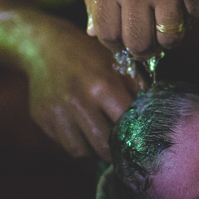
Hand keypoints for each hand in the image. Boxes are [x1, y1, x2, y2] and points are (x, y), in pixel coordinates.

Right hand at [24, 19, 139, 159]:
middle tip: (121, 146)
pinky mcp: (42, 120)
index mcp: (103, 86)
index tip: (140, 138)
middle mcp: (78, 101)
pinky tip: (85, 135)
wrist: (44, 46)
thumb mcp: (117, 63)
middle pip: (104, 146)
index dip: (135, 135)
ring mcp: (57, 113)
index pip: (127, 126)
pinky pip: (65, 146)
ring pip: (83, 152)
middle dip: (115, 150)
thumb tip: (155, 115)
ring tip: (102, 141)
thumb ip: (136, 88)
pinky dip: (78, 146)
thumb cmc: (88, 55)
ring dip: (95, 152)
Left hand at [84, 0, 198, 57]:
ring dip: (166, 40)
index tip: (124, 40)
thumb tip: (93, 32)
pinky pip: (189, 24)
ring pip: (166, 41)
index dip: (115, 44)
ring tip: (166, 26)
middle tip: (147, 41)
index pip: (106, 34)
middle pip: (136, 43)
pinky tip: (184, 1)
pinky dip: (187, 20)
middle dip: (141, 48)